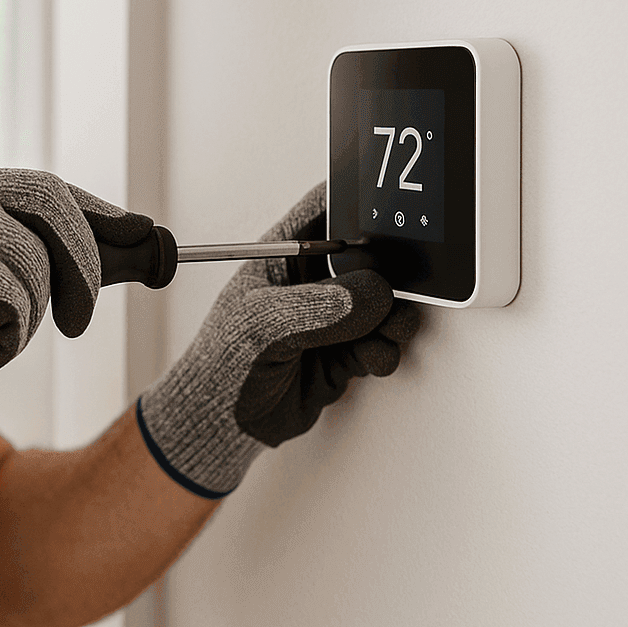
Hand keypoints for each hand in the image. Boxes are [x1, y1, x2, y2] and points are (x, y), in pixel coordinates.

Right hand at [0, 157, 152, 491]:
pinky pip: (20, 303)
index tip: (141, 237)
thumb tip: (141, 243)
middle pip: (55, 207)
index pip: (44, 188)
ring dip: (26, 321)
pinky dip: (6, 342)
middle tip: (83, 326)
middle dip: (86, 266)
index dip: (97, 216)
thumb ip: (43, 256)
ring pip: (40, 267)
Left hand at [137, 182, 419, 496]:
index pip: (329, 207)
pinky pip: (383, 341)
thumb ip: (317, 306)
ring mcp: (334, 316)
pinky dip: (387, 349)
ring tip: (390, 328)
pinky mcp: (348, 352)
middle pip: (372, 254)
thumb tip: (372, 292)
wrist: (227, 425)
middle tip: (403, 283)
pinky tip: (371, 357)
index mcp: (287, 252)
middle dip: (394, 268)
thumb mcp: (262, 324)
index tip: (394, 209)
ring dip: (396, 314)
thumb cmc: (224, 362)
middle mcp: (316, 279)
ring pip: (386, 301)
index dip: (362, 201)